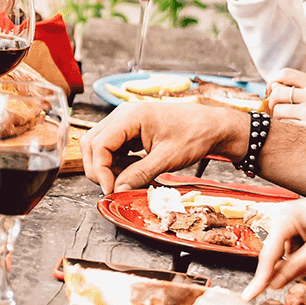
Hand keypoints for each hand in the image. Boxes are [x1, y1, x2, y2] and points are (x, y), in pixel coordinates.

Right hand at [80, 102, 246, 193]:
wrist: (213, 126)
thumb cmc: (195, 134)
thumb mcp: (167, 159)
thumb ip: (139, 174)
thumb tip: (118, 190)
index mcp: (130, 116)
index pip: (98, 144)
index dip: (100, 170)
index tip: (111, 189)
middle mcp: (123, 114)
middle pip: (92, 143)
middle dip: (98, 168)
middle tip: (113, 187)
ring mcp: (126, 120)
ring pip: (99, 144)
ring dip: (106, 165)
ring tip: (126, 179)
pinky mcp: (131, 128)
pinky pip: (112, 145)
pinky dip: (115, 161)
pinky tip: (132, 170)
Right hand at [243, 188, 305, 297]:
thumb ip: (295, 268)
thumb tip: (273, 285)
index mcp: (285, 218)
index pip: (268, 255)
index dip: (260, 279)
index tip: (248, 298)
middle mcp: (284, 216)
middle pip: (276, 253)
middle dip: (290, 268)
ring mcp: (292, 219)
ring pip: (288, 253)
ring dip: (302, 261)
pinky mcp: (301, 224)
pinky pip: (297, 247)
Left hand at [266, 70, 305, 133]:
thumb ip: (294, 87)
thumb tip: (272, 86)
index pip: (286, 73)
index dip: (272, 80)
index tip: (270, 90)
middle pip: (277, 92)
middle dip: (272, 101)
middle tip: (276, 107)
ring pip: (278, 109)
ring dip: (277, 115)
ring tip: (287, 118)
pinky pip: (283, 124)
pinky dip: (283, 126)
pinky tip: (293, 127)